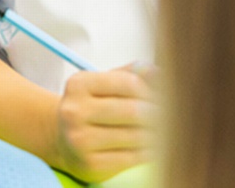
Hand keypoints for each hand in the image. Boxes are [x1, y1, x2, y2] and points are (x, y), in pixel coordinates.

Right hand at [51, 66, 154, 182]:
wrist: (65, 142)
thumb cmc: (93, 110)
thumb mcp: (104, 86)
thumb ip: (131, 75)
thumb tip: (157, 71)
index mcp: (78, 84)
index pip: (129, 83)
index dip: (152, 92)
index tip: (161, 99)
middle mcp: (74, 111)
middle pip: (133, 111)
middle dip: (157, 115)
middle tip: (169, 118)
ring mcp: (79, 139)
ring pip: (135, 136)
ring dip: (156, 135)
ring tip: (161, 133)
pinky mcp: (90, 163)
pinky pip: (132, 157)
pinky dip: (148, 153)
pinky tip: (151, 148)